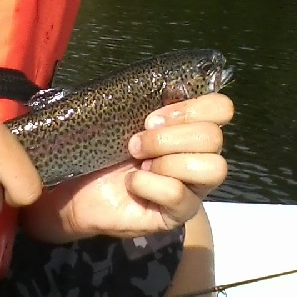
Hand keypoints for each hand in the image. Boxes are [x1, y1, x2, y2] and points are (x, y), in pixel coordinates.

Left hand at [20, 93, 232, 241]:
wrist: (75, 186)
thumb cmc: (102, 147)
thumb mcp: (125, 115)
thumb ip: (149, 98)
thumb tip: (170, 82)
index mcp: (190, 126)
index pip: (221, 108)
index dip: (191, 108)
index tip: (152, 116)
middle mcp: (199, 155)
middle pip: (214, 137)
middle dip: (168, 136)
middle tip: (135, 142)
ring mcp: (194, 187)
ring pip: (212, 168)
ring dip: (166, 160)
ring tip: (137, 162)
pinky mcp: (179, 214)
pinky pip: (178, 194)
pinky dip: (149, 184)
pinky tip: (131, 183)